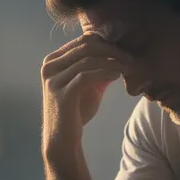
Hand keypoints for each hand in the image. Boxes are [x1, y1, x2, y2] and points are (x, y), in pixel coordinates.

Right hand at [40, 33, 134, 149]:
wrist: (62, 139)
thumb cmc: (76, 111)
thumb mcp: (89, 85)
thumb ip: (100, 68)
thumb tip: (120, 52)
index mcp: (54, 60)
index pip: (83, 40)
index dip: (107, 42)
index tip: (125, 50)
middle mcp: (49, 66)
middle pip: (86, 46)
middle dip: (111, 50)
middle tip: (129, 57)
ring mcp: (53, 79)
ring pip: (87, 60)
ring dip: (112, 61)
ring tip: (127, 67)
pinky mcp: (61, 93)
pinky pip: (86, 76)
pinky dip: (104, 72)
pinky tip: (117, 75)